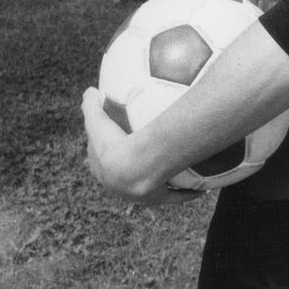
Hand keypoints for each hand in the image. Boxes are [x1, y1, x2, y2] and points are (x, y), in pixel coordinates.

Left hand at [81, 88, 201, 205]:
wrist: (130, 170)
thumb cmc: (112, 144)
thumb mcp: (97, 120)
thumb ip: (90, 105)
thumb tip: (89, 90)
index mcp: (104, 169)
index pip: (101, 157)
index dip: (106, 146)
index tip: (116, 135)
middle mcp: (120, 186)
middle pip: (127, 172)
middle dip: (134, 164)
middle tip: (145, 149)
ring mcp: (139, 194)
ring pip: (153, 186)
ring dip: (163, 180)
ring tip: (174, 167)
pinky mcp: (158, 198)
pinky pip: (176, 196)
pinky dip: (187, 193)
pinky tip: (200, 188)